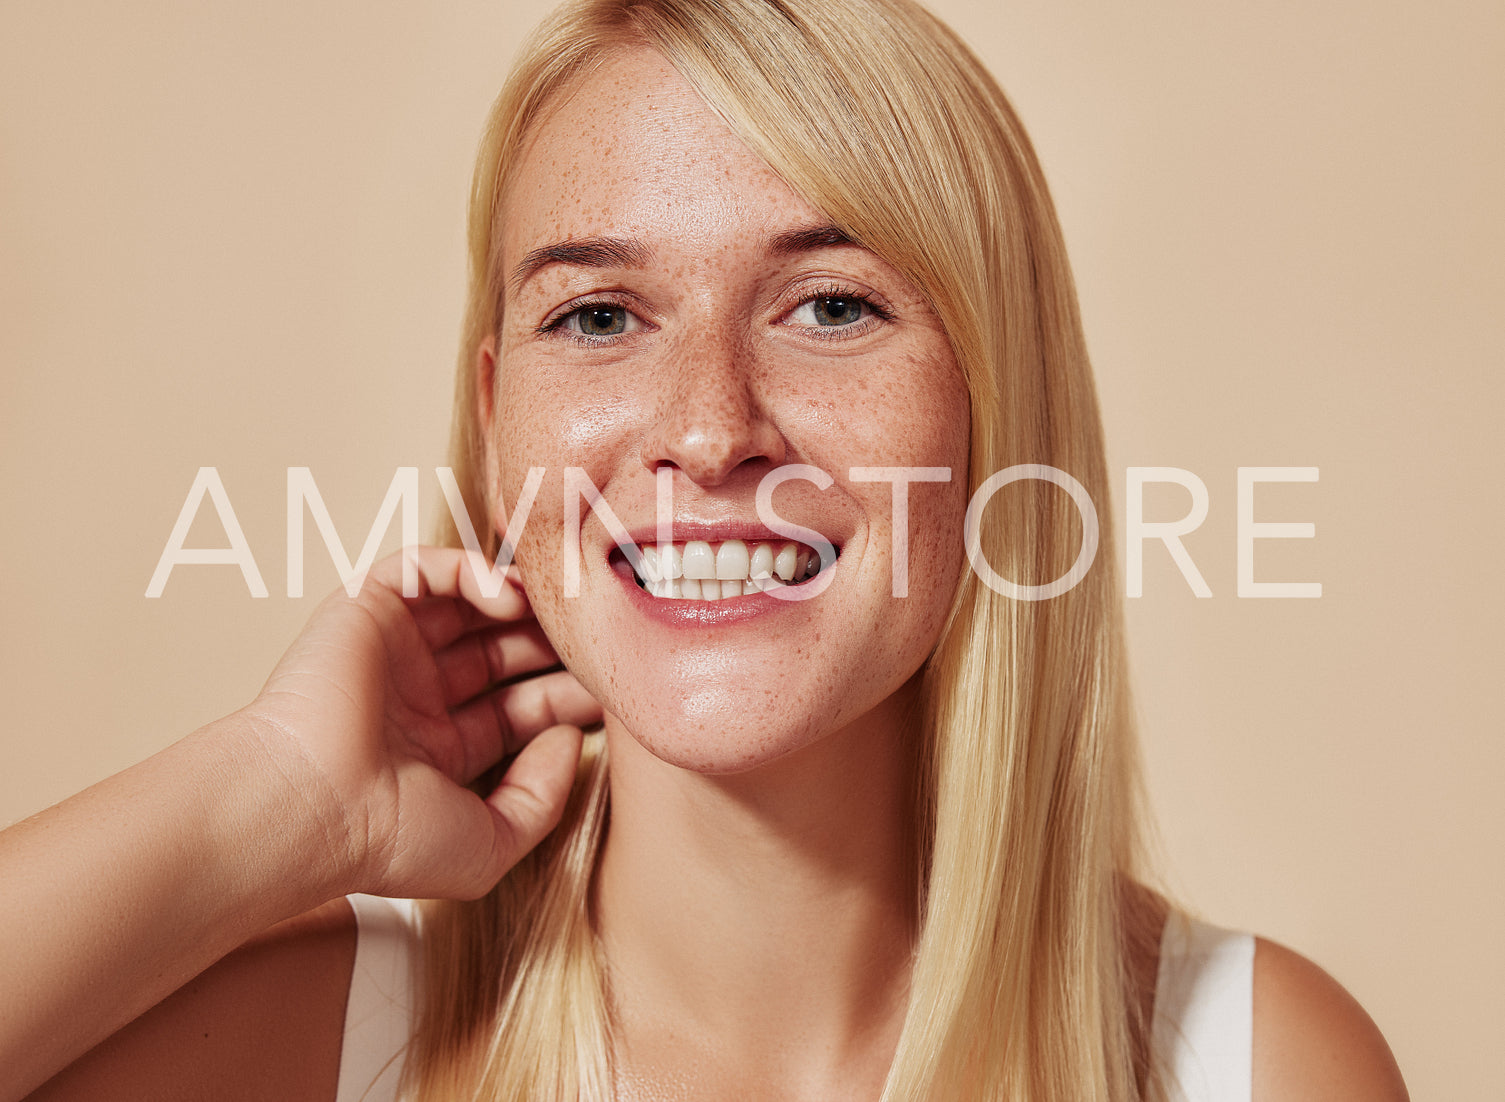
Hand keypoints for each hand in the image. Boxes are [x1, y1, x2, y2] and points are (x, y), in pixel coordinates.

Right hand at [237, 546, 601, 901]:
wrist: (308, 806)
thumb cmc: (386, 839)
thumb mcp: (491, 844)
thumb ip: (543, 797)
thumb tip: (568, 738)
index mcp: (442, 750)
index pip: (521, 708)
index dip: (567, 695)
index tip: (613, 692)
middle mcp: (418, 697)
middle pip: (505, 653)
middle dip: (553, 646)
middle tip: (598, 641)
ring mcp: (392, 652)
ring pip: (471, 606)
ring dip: (522, 605)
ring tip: (560, 614)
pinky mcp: (366, 610)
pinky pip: (425, 569)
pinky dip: (470, 571)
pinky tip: (506, 597)